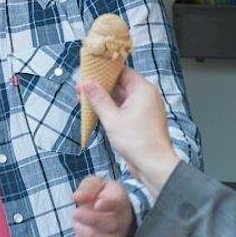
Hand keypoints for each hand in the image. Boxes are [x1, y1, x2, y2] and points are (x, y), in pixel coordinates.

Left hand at [73, 175, 135, 236]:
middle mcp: (122, 219)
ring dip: (88, 235)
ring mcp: (116, 235)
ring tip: (76, 225)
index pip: (118, 202)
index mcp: (120, 199)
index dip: (109, 204)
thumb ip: (88, 188)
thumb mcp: (96, 184)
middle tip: (75, 213)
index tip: (97, 204)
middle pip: (112, 224)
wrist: (114, 208)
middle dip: (92, 220)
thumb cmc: (103, 194)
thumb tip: (77, 197)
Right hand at [77, 66, 180, 195]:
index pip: (122, 71)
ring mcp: (144, 108)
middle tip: (81, 88)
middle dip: (100, 86)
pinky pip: (124, 108)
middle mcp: (146, 96)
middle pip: (120, 84)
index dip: (104, 71)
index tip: (88, 72)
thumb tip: (86, 83)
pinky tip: (96, 112)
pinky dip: (111, 109)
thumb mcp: (112, 119)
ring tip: (84, 100)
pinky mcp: (141, 120)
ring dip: (104, 99)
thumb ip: (98, 99)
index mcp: (143, 90)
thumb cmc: (139, 142)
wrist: (154, 165)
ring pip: (121, 97)